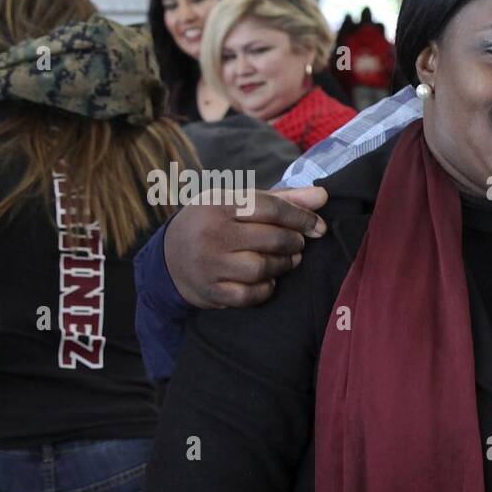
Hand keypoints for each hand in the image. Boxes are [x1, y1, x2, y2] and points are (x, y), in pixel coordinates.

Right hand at [164, 185, 327, 308]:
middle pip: (270, 239)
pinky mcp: (210, 291)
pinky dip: (266, 289)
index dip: (301, 217)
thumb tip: (323, 196)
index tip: (319, 227)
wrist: (168, 258)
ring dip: (282, 266)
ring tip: (287, 260)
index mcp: (218, 205)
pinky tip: (268, 280)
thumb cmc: (215, 224)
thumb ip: (282, 199)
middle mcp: (211, 234)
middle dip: (293, 243)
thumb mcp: (238, 203)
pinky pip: (250, 295)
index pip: (270, 208)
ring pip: (261, 268)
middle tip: (298, 244)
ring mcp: (209, 265)